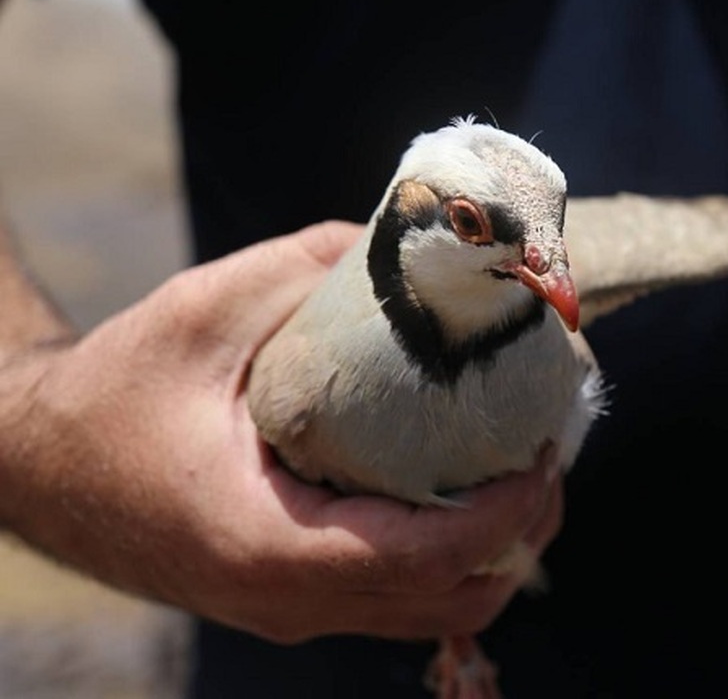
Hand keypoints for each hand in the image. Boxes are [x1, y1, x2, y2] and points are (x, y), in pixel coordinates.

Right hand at [0, 221, 561, 642]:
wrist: (35, 463)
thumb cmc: (113, 392)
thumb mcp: (207, 310)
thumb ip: (311, 269)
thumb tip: (416, 241)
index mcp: (266, 545)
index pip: (427, 560)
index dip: (509, 512)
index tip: (546, 450)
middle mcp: (285, 600)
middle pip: (450, 602)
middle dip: (522, 533)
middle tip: (549, 452)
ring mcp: (289, 610)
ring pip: (431, 613)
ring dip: (496, 551)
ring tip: (522, 469)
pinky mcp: (290, 597)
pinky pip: (397, 598)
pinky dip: (453, 557)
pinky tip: (464, 487)